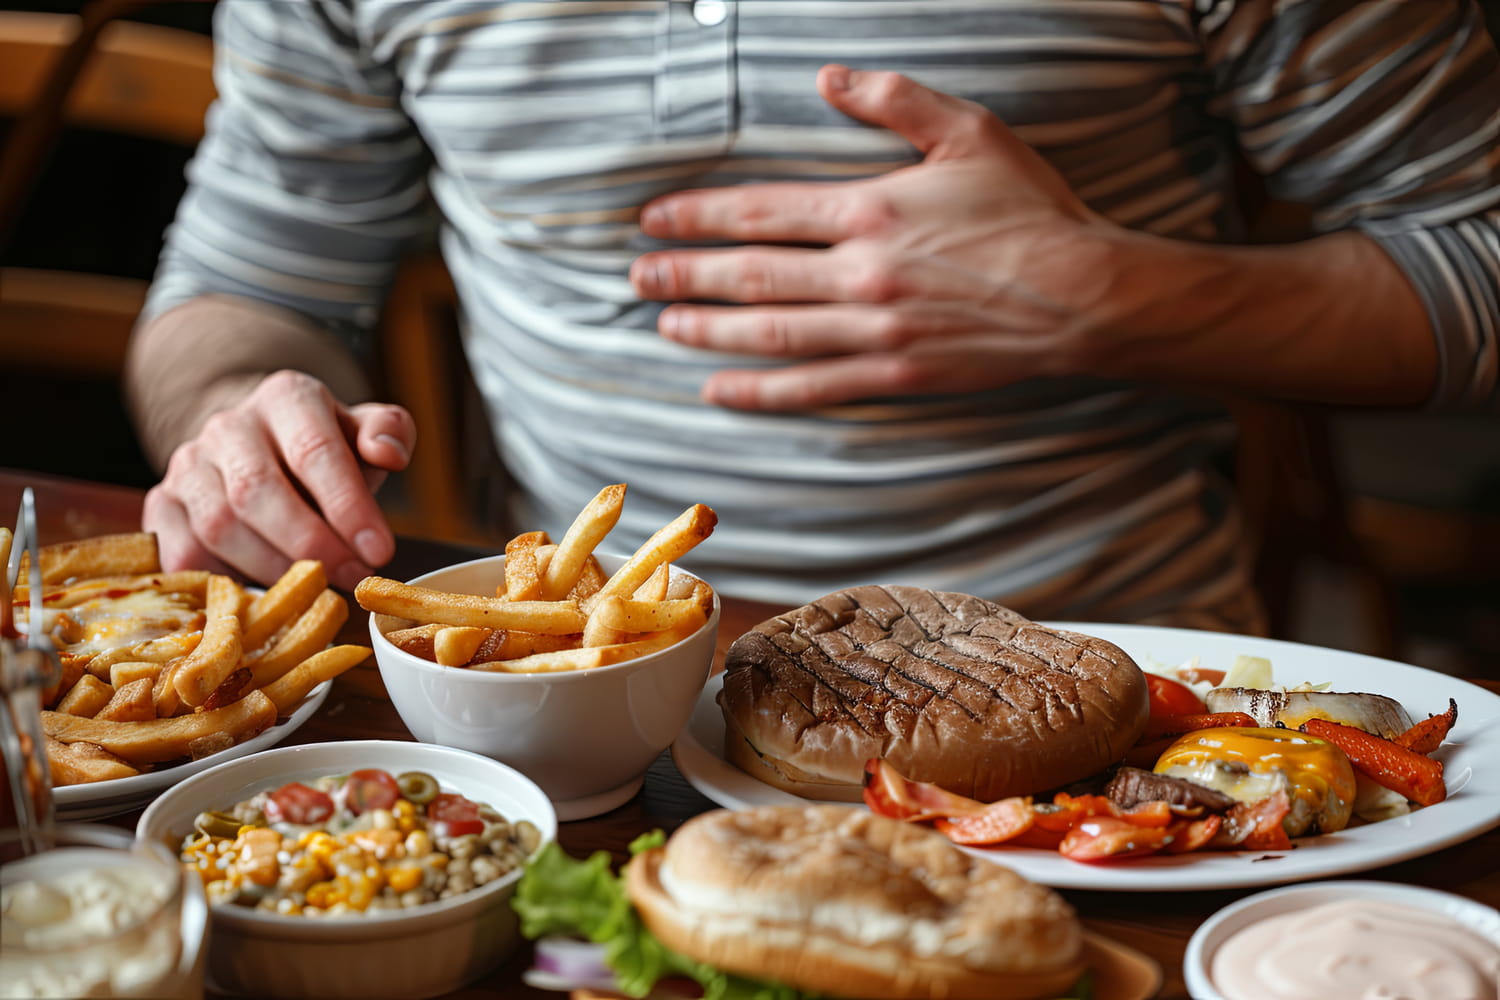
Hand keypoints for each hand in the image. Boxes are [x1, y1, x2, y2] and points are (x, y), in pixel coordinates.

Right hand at [142, 370, 415, 590]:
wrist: (261, 448)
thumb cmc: (323, 451)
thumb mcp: (364, 433)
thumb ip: (388, 433)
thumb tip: (388, 452)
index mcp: (286, 397)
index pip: (314, 451)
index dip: (348, 507)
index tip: (380, 551)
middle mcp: (228, 424)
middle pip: (258, 490)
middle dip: (311, 544)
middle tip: (351, 575)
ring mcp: (188, 463)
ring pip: (219, 525)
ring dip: (273, 567)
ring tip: (315, 584)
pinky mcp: (162, 503)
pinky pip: (182, 552)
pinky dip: (222, 580)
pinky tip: (264, 592)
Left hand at [630, 64, 1119, 409]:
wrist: (1084, 295)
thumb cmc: (1030, 210)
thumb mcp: (970, 132)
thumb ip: (895, 101)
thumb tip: (828, 78)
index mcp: (871, 207)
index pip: (761, 211)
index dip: (699, 215)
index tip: (655, 218)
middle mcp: (862, 272)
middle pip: (751, 274)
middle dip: (687, 273)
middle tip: (639, 277)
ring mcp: (875, 330)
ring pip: (771, 331)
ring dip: (710, 330)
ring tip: (665, 325)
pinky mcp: (895, 374)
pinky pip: (813, 385)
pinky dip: (760, 391)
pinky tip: (719, 390)